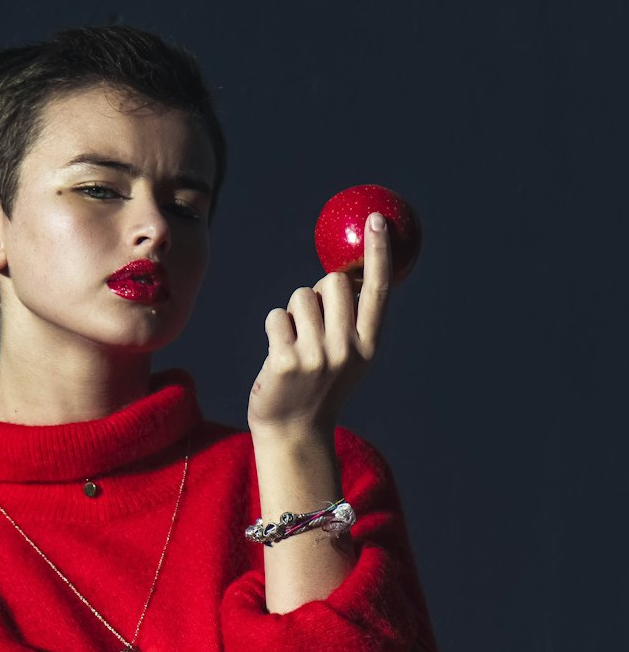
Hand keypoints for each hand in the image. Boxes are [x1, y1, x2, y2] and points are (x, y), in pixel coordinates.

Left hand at [247, 210, 390, 439]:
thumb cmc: (320, 386)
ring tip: (296, 345)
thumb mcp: (348, 356)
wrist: (295, 431)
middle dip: (319, 291)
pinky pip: (276, 315)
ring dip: (293, 313)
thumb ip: (350, 320)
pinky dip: (274, 328)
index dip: (378, 251)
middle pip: (332, 282)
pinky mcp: (284, 361)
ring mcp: (315, 356)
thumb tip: (343, 273)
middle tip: (313, 323)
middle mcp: (347, 350)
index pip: (377, 290)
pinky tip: (278, 355)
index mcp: (369, 346)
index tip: (375, 219)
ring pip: (300, 296)